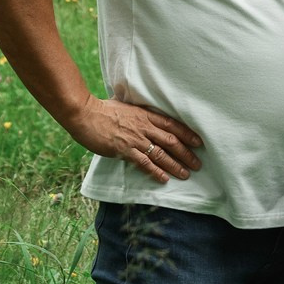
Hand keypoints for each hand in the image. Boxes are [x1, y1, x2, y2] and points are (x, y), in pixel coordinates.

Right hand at [66, 96, 203, 182]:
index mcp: (145, 114)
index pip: (172, 124)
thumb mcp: (125, 105)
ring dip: (175, 165)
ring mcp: (135, 139)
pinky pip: (144, 163)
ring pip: (161, 154)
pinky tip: (164, 179)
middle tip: (197, 163)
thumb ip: (137, 111)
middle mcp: (144, 127)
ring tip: (186, 174)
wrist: (85, 114)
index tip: (198, 142)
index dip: (187, 134)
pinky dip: (155, 171)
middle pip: (171, 141)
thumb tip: (143, 112)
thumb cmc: (102, 109)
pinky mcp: (124, 150)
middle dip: (186, 153)